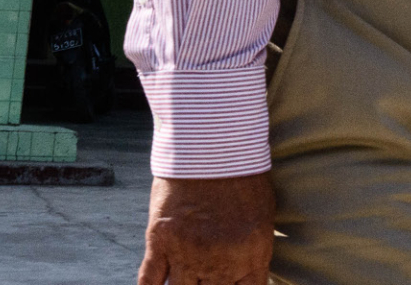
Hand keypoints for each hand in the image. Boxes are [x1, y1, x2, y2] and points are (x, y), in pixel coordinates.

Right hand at [138, 172, 275, 284]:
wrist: (212, 139)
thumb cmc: (243, 172)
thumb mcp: (261, 214)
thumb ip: (252, 251)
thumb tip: (246, 275)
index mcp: (252, 254)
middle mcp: (220, 261)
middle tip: (206, 277)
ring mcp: (187, 253)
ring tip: (187, 278)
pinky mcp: (160, 241)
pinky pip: (149, 282)